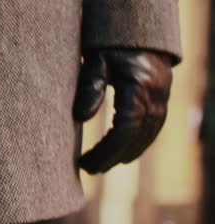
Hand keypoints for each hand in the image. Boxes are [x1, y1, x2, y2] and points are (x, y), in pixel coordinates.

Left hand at [73, 48, 172, 173]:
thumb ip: (89, 87)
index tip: (86, 163)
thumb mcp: (96, 63)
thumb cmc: (111, 48)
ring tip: (102, 166)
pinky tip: (123, 154)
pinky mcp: (162, 100)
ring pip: (148, 135)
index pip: (125, 130)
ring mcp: (162, 99)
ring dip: (126, 154)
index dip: (106, 151)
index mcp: (138, 89)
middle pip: (136, 137)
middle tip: (90, 169)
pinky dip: (139, 144)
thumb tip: (80, 118)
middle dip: (112, 157)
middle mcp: (155, 97)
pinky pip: (154, 128)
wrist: (137, 34)